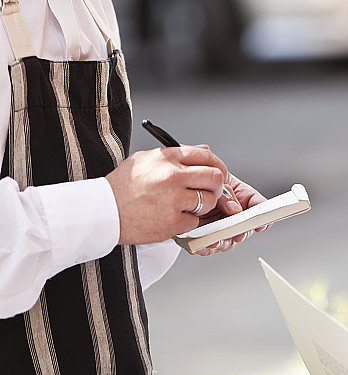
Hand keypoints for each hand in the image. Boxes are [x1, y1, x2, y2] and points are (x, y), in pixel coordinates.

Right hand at [107, 146, 228, 244]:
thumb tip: (205, 151)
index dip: (218, 165)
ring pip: (208, 201)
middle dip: (217, 186)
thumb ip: (177, 155)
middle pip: (215, 177)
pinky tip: (171, 218)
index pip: (207, 156)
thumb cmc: (122, 187)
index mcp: (167, 158)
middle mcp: (172, 176)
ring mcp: (173, 200)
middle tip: (211, 192)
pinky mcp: (172, 222)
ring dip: (202, 206)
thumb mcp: (146, 160)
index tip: (219, 173)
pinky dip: (187, 222)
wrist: (102, 212)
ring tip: (184, 206)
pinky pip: (195, 221)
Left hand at [192, 173, 268, 255]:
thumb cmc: (199, 179)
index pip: (257, 205)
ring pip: (228, 241)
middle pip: (245, 228)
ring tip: (217, 240)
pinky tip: (205, 243)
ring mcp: (220, 226)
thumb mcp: (215, 181)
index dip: (262, 215)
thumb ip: (227, 194)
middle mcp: (233, 214)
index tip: (262, 222)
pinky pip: (209, 246)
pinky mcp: (204, 235)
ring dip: (224, 242)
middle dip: (242, 233)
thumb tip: (235, 209)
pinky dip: (207, 247)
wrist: (178, 187)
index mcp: (241, 197)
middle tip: (238, 234)